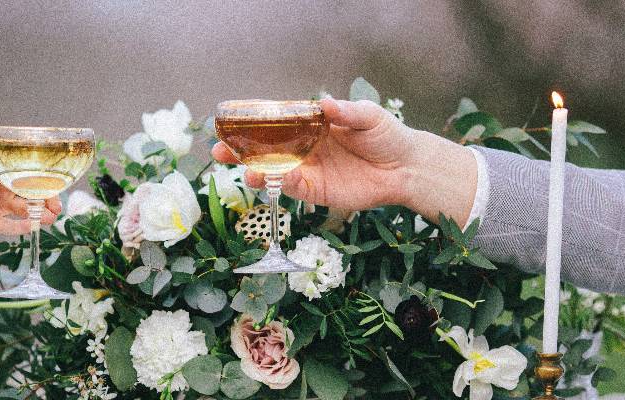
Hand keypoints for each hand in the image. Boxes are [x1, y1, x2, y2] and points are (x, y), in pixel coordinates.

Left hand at [0, 151, 61, 261]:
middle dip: (45, 196)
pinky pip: (12, 226)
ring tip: (51, 217)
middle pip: (28, 191)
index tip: (52, 175)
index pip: (19, 169)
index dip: (37, 172)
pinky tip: (34, 227)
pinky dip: (24, 227)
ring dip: (39, 212)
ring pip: (24, 209)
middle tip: (57, 204)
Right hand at [211, 98, 476, 223]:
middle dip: (240, 151)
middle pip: (264, 149)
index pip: (275, 122)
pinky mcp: (316, 191)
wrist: (405, 168)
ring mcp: (307, 170)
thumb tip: (326, 103)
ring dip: (254, 170)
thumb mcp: (368, 116)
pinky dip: (278, 183)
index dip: (252, 123)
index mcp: (310, 125)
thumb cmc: (386, 135)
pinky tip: (269, 178)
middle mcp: (303, 147)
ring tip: (243, 169)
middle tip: (219, 150)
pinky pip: (292, 188)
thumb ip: (346, 111)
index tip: (230, 122)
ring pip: (272, 171)